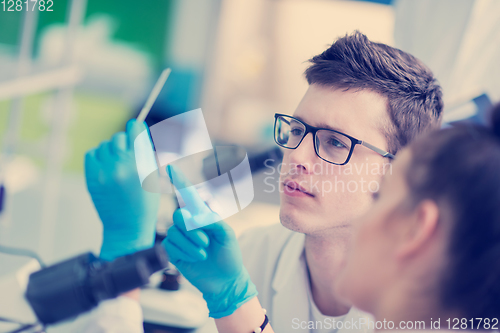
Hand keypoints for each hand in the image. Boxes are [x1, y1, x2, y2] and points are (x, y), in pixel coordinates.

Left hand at [85, 119, 159, 260]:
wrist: (127, 227)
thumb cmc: (145, 203)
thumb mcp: (153, 176)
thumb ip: (146, 153)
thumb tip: (138, 129)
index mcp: (140, 165)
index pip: (134, 131)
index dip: (136, 127)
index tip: (136, 127)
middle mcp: (120, 166)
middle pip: (119, 137)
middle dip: (125, 140)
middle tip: (128, 150)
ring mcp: (103, 172)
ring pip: (105, 145)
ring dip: (112, 149)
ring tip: (118, 161)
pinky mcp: (92, 178)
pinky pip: (92, 154)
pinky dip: (99, 155)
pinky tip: (106, 164)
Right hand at [163, 165, 256, 317]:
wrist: (226, 281)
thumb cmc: (230, 256)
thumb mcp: (227, 235)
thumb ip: (213, 221)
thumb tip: (193, 217)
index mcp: (203, 217)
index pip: (189, 196)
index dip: (180, 181)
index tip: (171, 167)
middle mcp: (189, 226)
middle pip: (179, 215)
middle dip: (192, 230)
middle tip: (206, 241)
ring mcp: (181, 239)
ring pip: (175, 232)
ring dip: (191, 244)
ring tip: (204, 253)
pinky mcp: (174, 253)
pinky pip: (170, 246)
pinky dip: (185, 252)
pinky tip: (196, 259)